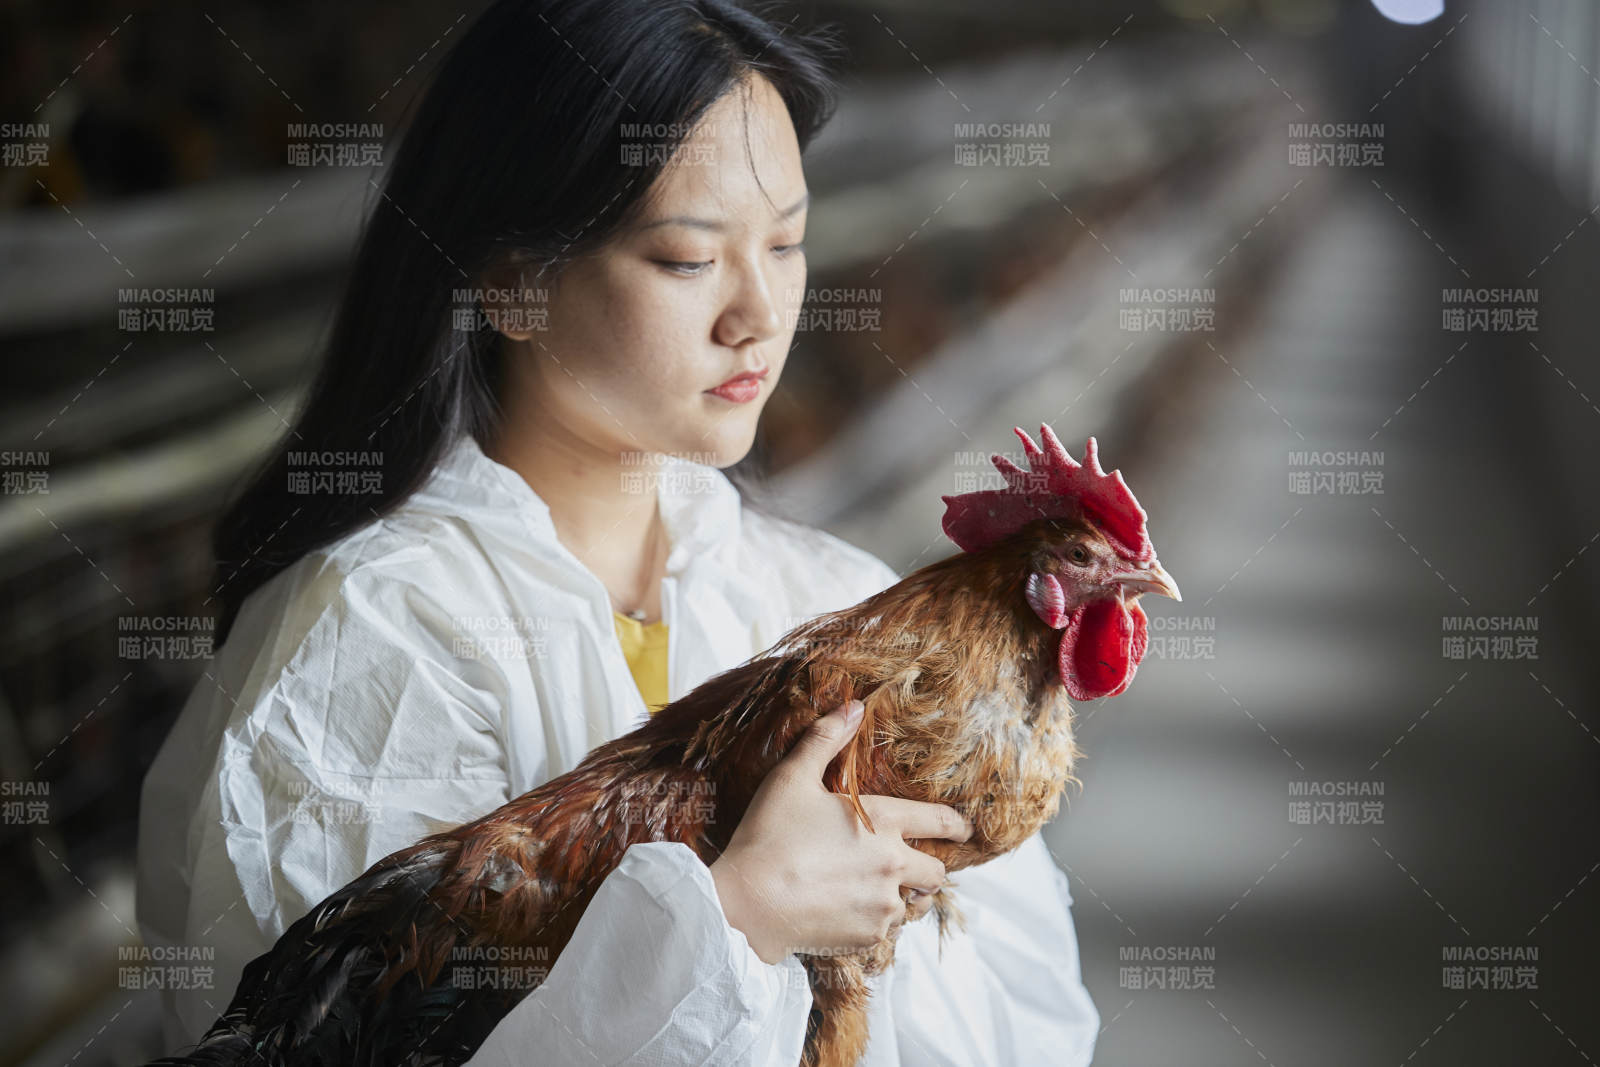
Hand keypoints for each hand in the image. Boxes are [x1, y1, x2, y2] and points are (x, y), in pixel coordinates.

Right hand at [708, 698, 973, 964]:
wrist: (746, 903)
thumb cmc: (768, 836)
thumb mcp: (792, 778)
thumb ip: (825, 740)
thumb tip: (854, 706)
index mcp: (883, 821)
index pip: (940, 821)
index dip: (957, 824)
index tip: (963, 828)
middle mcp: (894, 866)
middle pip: (937, 872)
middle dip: (929, 867)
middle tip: (911, 866)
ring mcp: (884, 906)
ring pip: (913, 904)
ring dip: (901, 896)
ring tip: (873, 891)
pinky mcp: (869, 937)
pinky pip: (888, 931)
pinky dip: (876, 922)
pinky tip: (849, 912)